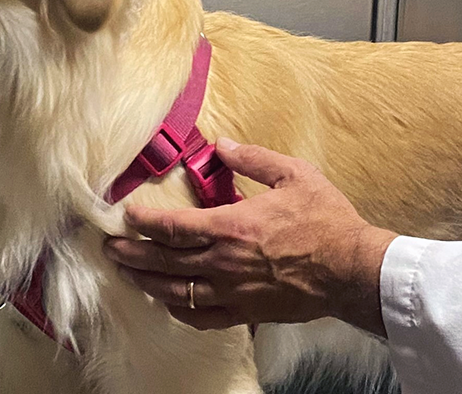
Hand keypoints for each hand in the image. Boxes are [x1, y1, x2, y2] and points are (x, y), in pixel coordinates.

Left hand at [103, 138, 395, 335]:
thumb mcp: (293, 174)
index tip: (125, 215)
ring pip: (176, 292)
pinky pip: (202, 317)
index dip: (143, 222)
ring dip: (147, 282)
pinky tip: (168, 303)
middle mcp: (224, 263)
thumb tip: (222, 144)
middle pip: (163, 262)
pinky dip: (179, 311)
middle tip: (109, 248)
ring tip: (128, 273)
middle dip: (132, 254)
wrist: (352, 269)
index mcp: (231, 226)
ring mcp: (233, 292)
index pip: (172, 227)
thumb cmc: (326, 220)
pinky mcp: (246, 313)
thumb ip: (252, 158)